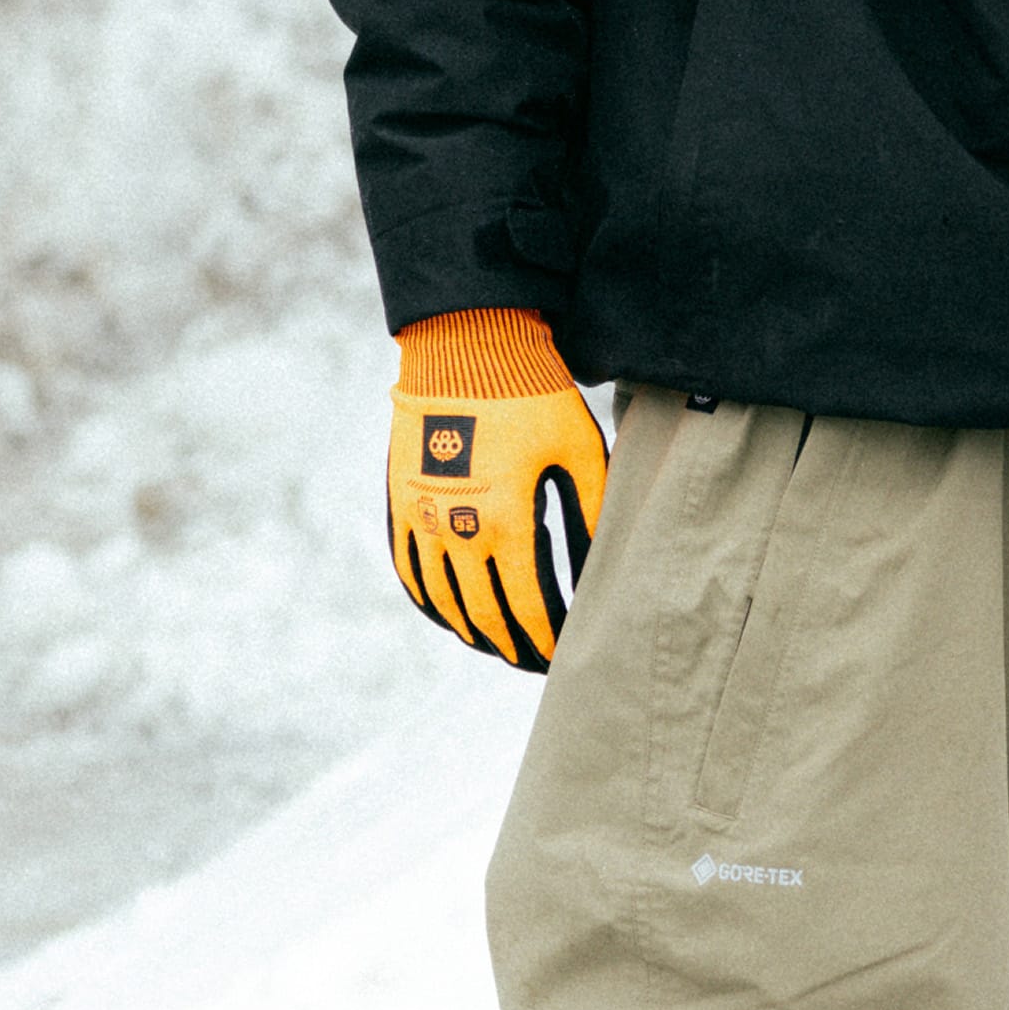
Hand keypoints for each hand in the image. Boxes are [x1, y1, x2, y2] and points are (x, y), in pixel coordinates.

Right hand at [388, 308, 607, 670]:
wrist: (468, 348)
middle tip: (532, 661)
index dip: (544, 639)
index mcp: (506, 521)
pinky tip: (450, 613)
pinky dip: (431, 602)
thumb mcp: (578, 448)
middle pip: (483, 616)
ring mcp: (422, 519)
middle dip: (511, 647)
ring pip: (443, 603)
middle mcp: (457, 530)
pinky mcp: (402, 502)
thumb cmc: (534, 395)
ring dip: (472, 632)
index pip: (526, 606)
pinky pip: (411, 571)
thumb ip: (593, 509)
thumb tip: (606, 560)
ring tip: (497, 645)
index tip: (562, 654)